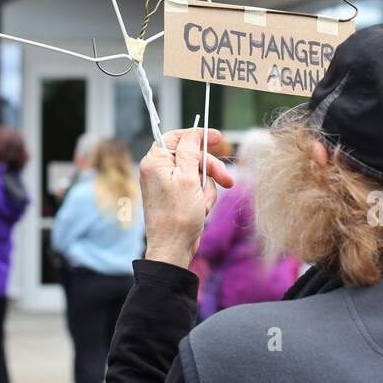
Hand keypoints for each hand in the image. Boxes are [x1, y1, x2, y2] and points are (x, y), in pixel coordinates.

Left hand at [139, 127, 234, 268]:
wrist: (173, 248)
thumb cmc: (177, 216)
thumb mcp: (188, 179)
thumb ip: (190, 152)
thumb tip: (192, 134)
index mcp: (155, 161)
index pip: (176, 137)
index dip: (197, 136)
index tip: (217, 138)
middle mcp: (158, 170)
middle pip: (191, 156)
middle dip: (210, 169)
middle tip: (227, 180)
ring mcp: (167, 184)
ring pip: (197, 173)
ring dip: (207, 188)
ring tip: (203, 204)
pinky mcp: (175, 197)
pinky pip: (196, 188)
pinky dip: (203, 197)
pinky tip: (201, 210)